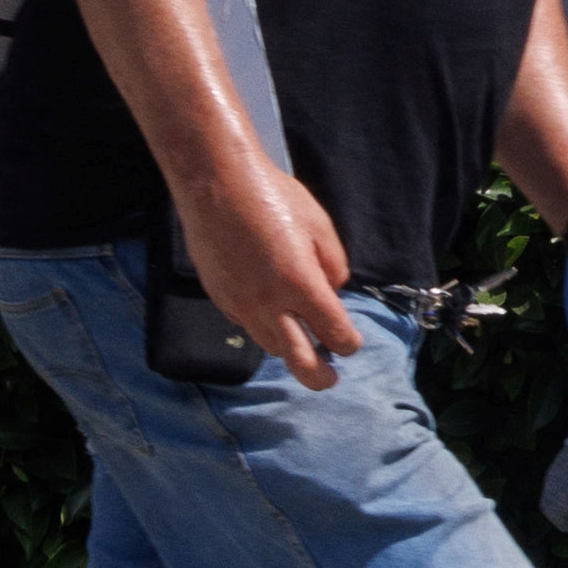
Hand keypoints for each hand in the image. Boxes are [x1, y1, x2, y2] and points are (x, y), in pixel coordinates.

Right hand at [173, 160, 361, 391]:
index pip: (332, 332)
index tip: (351, 345)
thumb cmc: (274, 197)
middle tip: (329, 380)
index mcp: (301, 285)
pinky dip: (263, 327)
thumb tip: (333, 289)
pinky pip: (246, 325)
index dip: (346, 343)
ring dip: (289, 350)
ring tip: (303, 349)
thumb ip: (332, 263)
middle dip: (317, 376)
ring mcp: (239, 304)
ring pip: (269, 344)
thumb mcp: (320, 224)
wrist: (216, 187)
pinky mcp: (219, 298)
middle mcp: (268, 304)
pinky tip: (272, 317)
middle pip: (297, 359)